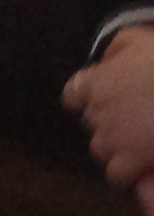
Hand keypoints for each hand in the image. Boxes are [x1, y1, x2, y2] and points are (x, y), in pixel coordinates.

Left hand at [65, 30, 153, 208]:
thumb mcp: (137, 39)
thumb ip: (117, 49)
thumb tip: (107, 59)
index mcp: (94, 83)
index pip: (74, 96)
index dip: (89, 100)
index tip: (108, 100)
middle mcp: (96, 112)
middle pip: (93, 123)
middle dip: (110, 123)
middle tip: (137, 121)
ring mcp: (111, 139)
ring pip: (101, 150)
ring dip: (116, 148)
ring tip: (141, 143)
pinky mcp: (130, 162)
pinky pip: (117, 176)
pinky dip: (127, 173)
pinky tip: (143, 167)